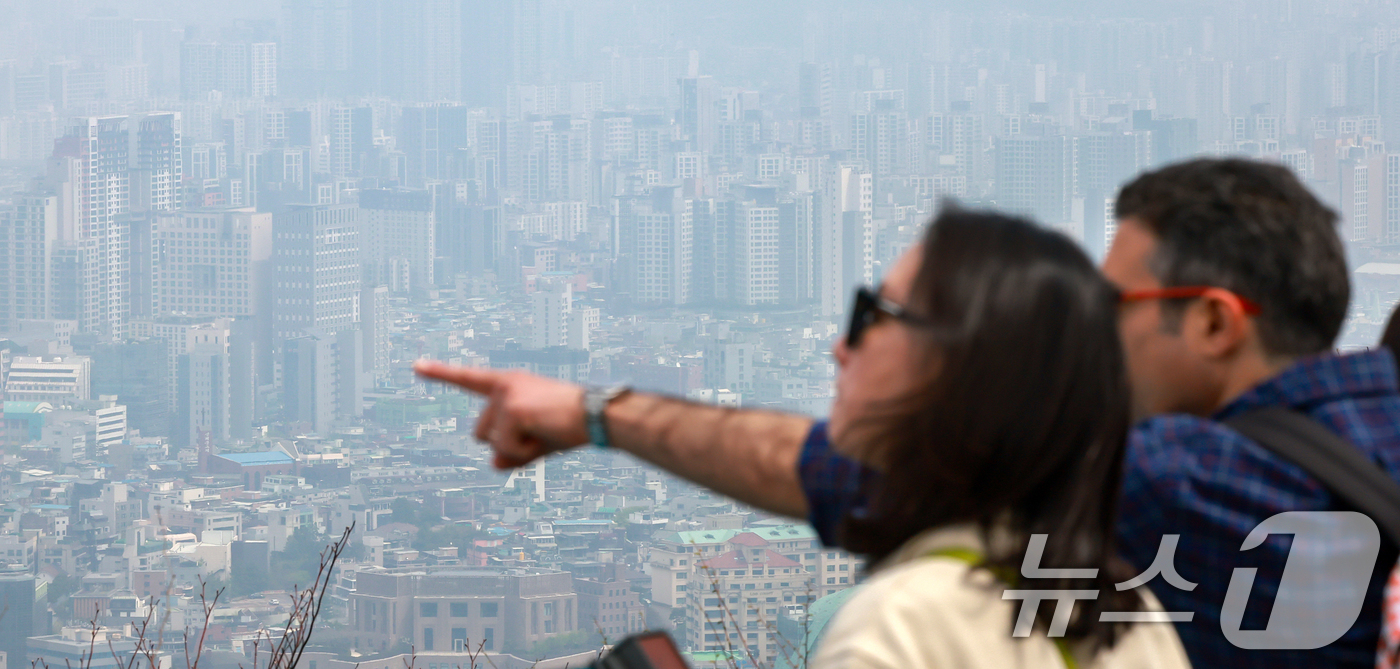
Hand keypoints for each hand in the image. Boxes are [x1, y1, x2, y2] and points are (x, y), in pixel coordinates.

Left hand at [414, 359, 589, 468]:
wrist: (597, 416)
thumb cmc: (571, 426)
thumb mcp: (536, 443)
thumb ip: (513, 453)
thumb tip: (494, 464)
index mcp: (509, 385)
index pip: (469, 379)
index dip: (441, 373)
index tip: (416, 366)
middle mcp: (504, 385)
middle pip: (479, 434)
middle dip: (505, 446)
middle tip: (539, 435)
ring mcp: (506, 396)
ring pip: (491, 443)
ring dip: (516, 449)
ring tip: (544, 433)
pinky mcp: (511, 409)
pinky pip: (504, 448)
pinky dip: (524, 452)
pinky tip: (544, 435)